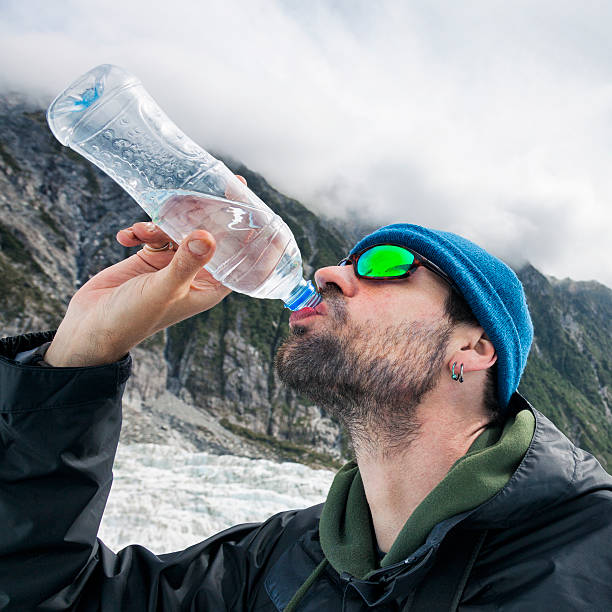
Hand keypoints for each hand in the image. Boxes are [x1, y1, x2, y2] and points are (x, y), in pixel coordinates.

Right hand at [45, 175, 248, 366]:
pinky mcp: (152, 256)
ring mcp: (175, 262)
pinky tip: (126, 237)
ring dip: (161, 223)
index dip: (247, 229)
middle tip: (196, 190)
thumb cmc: (133, 319)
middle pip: (212, 233)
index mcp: (212, 286)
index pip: (241, 254)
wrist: (92, 327)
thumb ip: (185, 263)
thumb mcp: (163, 290)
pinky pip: (155, 232)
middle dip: (202, 213)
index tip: (247, 199)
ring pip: (181, 227)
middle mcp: (198, 272)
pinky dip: (141, 230)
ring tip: (143, 232)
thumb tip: (207, 236)